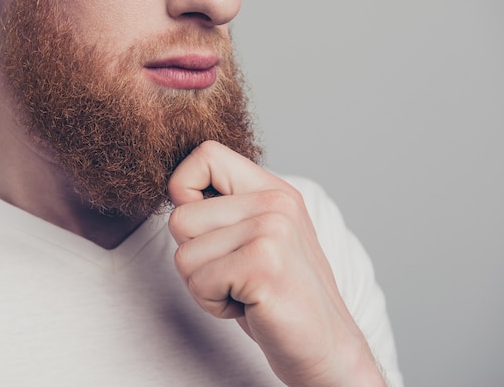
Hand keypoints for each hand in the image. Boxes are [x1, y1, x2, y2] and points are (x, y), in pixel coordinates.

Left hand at [168, 141, 385, 385]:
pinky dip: (214, 304)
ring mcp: (271, 230)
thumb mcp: (257, 239)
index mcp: (273, 190)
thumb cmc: (279, 296)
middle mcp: (275, 202)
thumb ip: (226, 209)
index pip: (205, 155)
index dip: (184, 189)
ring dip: (204, 285)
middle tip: (233, 276)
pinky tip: (249, 305)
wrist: (327, 348)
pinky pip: (198, 282)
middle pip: (181, 217)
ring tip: (244, 291)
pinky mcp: (263, 264)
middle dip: (194, 258)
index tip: (204, 230)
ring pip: (184, 254)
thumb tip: (176, 190)